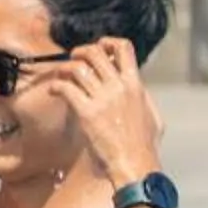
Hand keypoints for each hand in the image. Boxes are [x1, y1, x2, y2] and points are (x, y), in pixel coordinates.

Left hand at [61, 36, 161, 188]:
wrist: (135, 164)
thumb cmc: (144, 146)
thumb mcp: (154, 116)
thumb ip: (144, 98)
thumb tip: (138, 88)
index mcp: (135, 86)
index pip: (124, 48)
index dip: (109, 42)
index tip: (100, 46)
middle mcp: (118, 87)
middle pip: (95, 53)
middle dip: (81, 52)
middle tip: (74, 59)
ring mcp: (102, 99)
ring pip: (78, 68)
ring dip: (65, 67)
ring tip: (61, 74)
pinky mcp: (86, 113)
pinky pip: (66, 88)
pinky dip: (56, 86)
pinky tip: (53, 91)